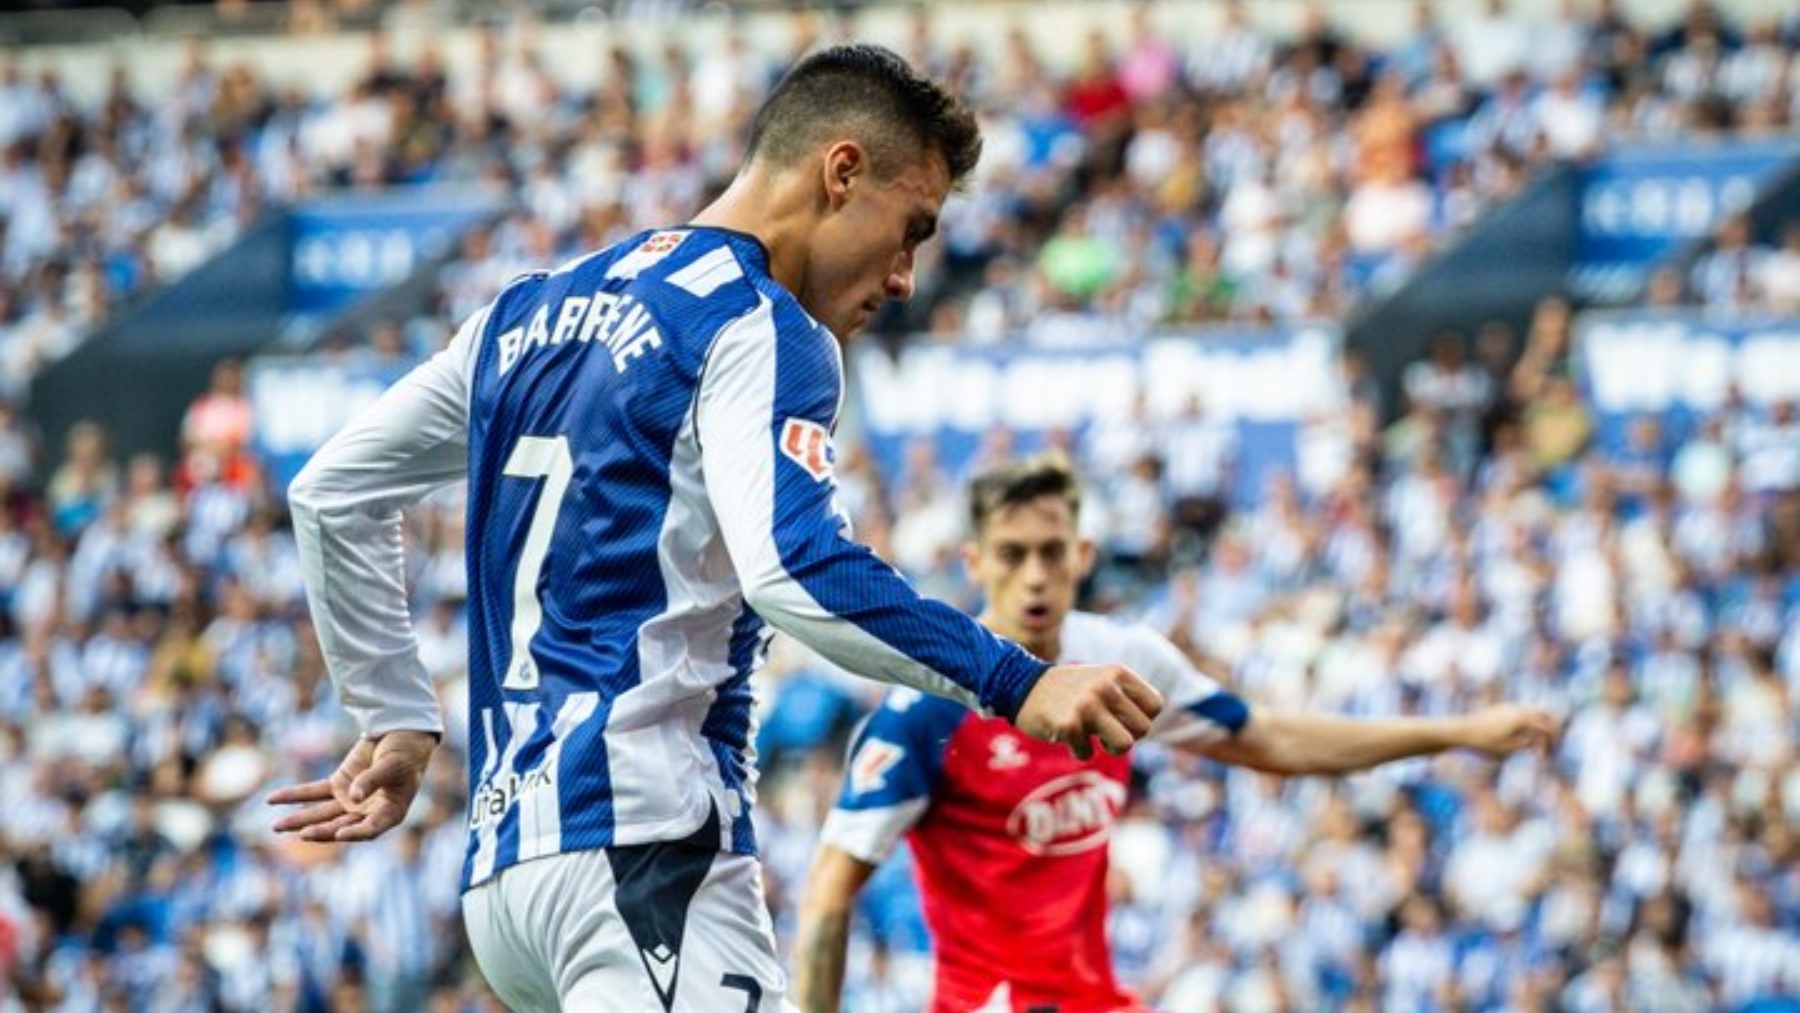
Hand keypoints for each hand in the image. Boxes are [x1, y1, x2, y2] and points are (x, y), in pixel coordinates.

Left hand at [268, 730, 436, 842]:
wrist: (400, 734)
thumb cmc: (406, 752)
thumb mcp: (393, 765)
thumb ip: (372, 780)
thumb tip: (353, 797)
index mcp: (390, 812)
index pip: (371, 829)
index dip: (356, 833)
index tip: (340, 834)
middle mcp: (367, 813)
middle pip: (340, 825)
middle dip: (320, 830)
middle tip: (302, 833)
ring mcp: (350, 801)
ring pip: (321, 813)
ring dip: (299, 819)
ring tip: (276, 827)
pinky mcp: (337, 786)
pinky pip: (313, 792)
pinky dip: (294, 795)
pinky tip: (272, 799)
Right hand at [1013, 664, 1163, 759]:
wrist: (1020, 685)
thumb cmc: (1068, 690)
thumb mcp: (1102, 681)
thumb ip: (1127, 698)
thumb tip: (1147, 726)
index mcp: (1118, 673)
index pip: (1155, 706)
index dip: (1141, 718)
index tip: (1122, 718)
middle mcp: (1105, 687)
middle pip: (1143, 729)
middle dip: (1127, 736)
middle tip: (1106, 730)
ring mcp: (1087, 705)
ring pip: (1124, 745)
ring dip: (1109, 748)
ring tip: (1093, 737)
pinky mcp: (1068, 725)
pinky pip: (1087, 754)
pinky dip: (1077, 751)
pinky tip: (1065, 735)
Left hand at [1460, 704, 1559, 757]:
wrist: (1460, 731)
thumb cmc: (1484, 743)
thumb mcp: (1509, 749)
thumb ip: (1527, 743)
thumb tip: (1539, 739)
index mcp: (1522, 718)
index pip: (1547, 727)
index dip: (1553, 741)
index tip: (1551, 754)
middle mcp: (1518, 708)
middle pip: (1545, 715)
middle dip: (1551, 729)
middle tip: (1552, 744)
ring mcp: (1509, 706)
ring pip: (1534, 712)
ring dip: (1540, 725)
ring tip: (1539, 742)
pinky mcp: (1501, 708)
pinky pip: (1523, 712)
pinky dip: (1529, 722)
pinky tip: (1525, 736)